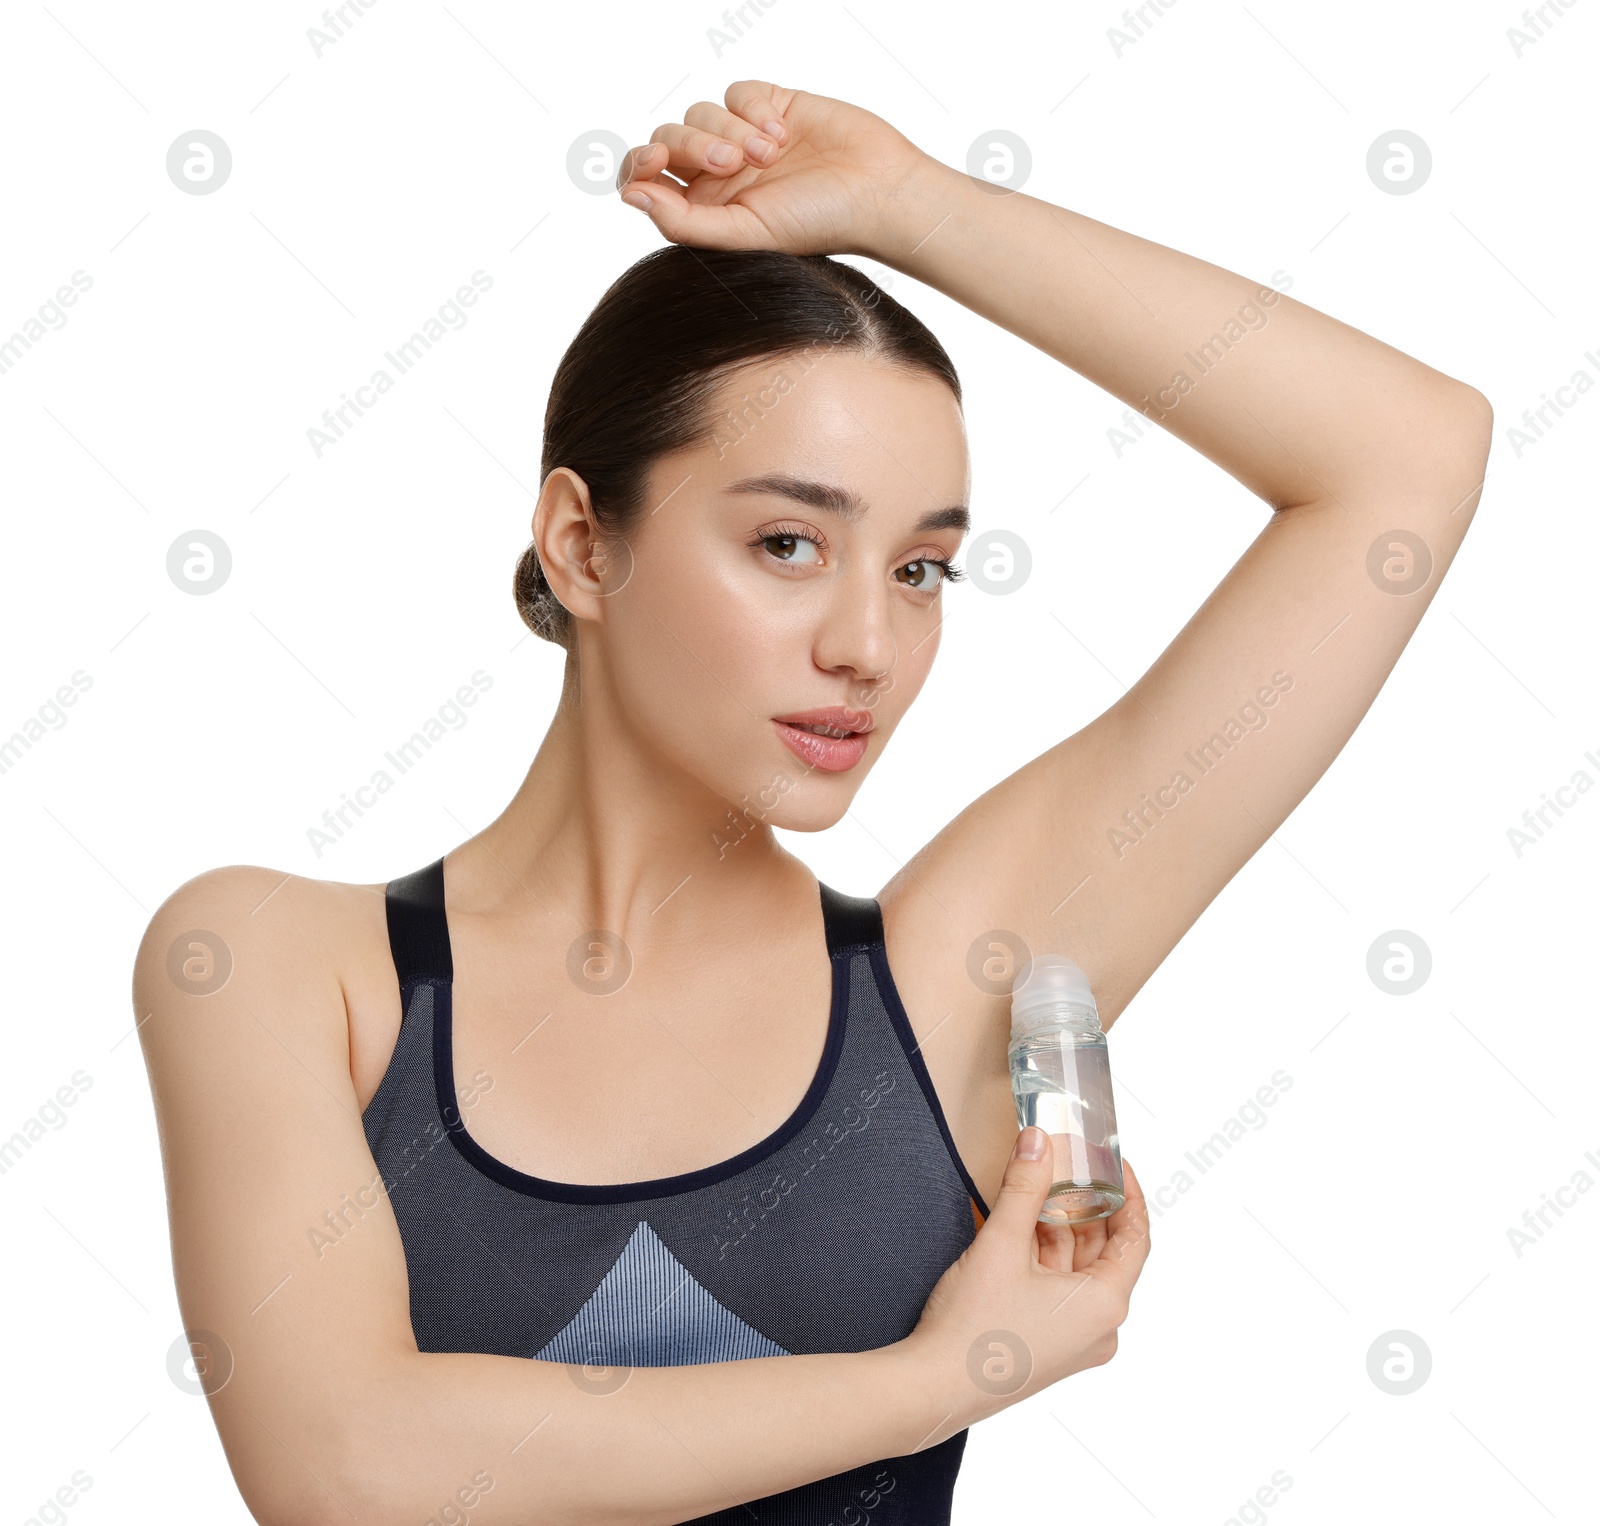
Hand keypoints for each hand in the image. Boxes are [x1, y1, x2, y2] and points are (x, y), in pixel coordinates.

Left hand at [614, 80, 930, 258]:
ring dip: (731, 129)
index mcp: (704, 209)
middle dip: (694, 144)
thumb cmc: (816, 224)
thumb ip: (681, 222)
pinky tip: (782, 132)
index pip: (647, 177)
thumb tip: (630, 194)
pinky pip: (736, 92)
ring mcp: (743, 138)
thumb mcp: (744, 233)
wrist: (877, 192)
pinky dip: (753, 108)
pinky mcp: (770, 106)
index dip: (640, 162)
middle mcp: (718, 174)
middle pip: (669, 138)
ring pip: (700, 112)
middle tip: (733, 164)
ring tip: (771, 154)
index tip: (655, 161)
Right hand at [902, 1132, 1150, 1432]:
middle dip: (1085, 1206)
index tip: (1115, 1163)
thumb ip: (1024, 1187)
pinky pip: (1058, 1290)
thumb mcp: (1001, 1244)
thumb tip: (1039, 1141)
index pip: (1135, 1237)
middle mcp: (1099, 1328)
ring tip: (1038, 1188)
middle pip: (1104, 1252)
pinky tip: (1021, 1228)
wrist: (934, 1387)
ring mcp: (1074, 1341)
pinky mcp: (1048, 1345)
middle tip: (1068, 1165)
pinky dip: (1045, 1257)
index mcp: (1104, 1306)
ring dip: (1060, 1229)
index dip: (1128, 1194)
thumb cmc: (974, 1328)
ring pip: (1077, 1270)